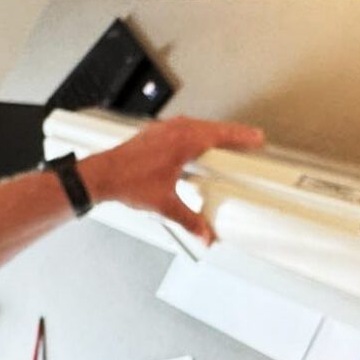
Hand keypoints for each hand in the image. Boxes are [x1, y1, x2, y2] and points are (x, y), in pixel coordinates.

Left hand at [80, 114, 264, 245]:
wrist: (101, 176)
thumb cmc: (127, 182)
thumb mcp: (165, 205)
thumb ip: (190, 221)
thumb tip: (205, 234)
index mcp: (184, 141)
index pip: (222, 135)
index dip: (243, 137)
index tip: (258, 139)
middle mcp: (175, 130)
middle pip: (213, 127)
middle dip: (233, 133)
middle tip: (251, 139)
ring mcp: (163, 129)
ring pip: (198, 125)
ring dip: (215, 131)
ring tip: (229, 141)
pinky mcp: (154, 133)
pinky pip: (184, 127)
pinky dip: (197, 132)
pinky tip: (198, 143)